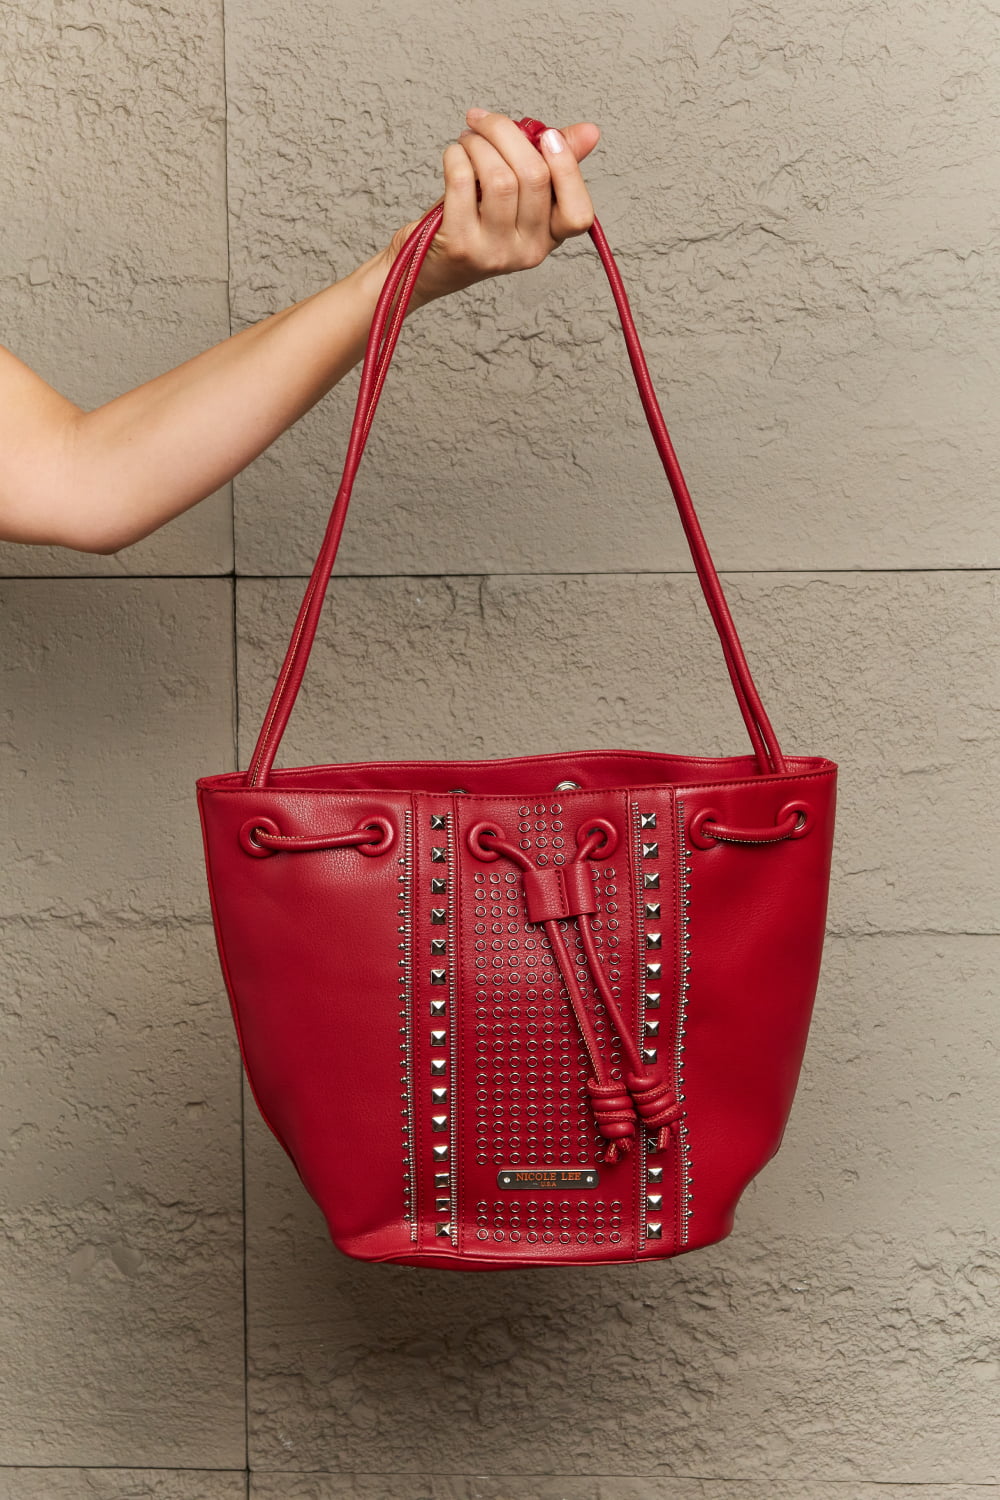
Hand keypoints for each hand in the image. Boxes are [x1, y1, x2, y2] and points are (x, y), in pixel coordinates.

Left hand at [383, 107, 600, 306]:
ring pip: (499, 177)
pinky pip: (463, 182)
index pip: (578, 214)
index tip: (547, 135)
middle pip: (534, 177)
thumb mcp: (519, 195)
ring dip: (478, 143)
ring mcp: (494, 252)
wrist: (430, 264)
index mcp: (549, 238)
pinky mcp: (460, 245)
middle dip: (506, 133)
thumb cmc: (476, 222)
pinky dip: (456, 155)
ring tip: (467, 139)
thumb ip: (553, 164)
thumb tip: (589, 132)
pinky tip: (454, 155)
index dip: (567, 168)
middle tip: (483, 121)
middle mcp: (527, 252)